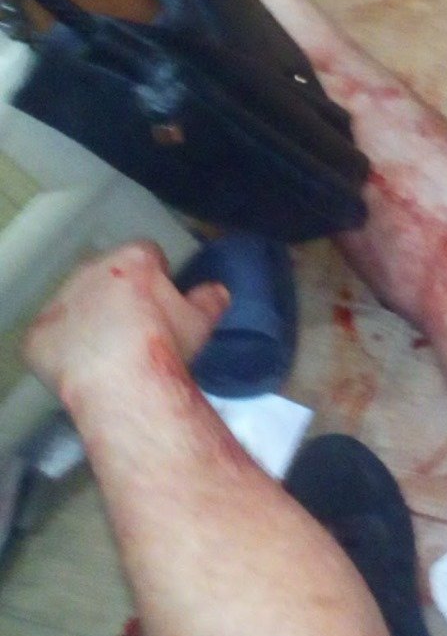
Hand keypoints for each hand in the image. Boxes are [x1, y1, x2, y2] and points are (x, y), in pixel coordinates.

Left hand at [25, 242, 228, 407]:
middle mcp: (91, 270)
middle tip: (136, 330)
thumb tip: (219, 291)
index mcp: (133, 260)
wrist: (123, 380)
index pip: (147, 254)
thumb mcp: (200, 322)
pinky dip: (64, 351)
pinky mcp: (38, 334)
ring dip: (88, 319)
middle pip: (106, 275)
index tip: (161, 302)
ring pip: (74, 304)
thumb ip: (211, 300)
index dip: (157, 277)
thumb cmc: (165, 347)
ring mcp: (59, 301)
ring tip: (108, 353)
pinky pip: (51, 338)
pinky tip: (83, 370)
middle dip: (118, 296)